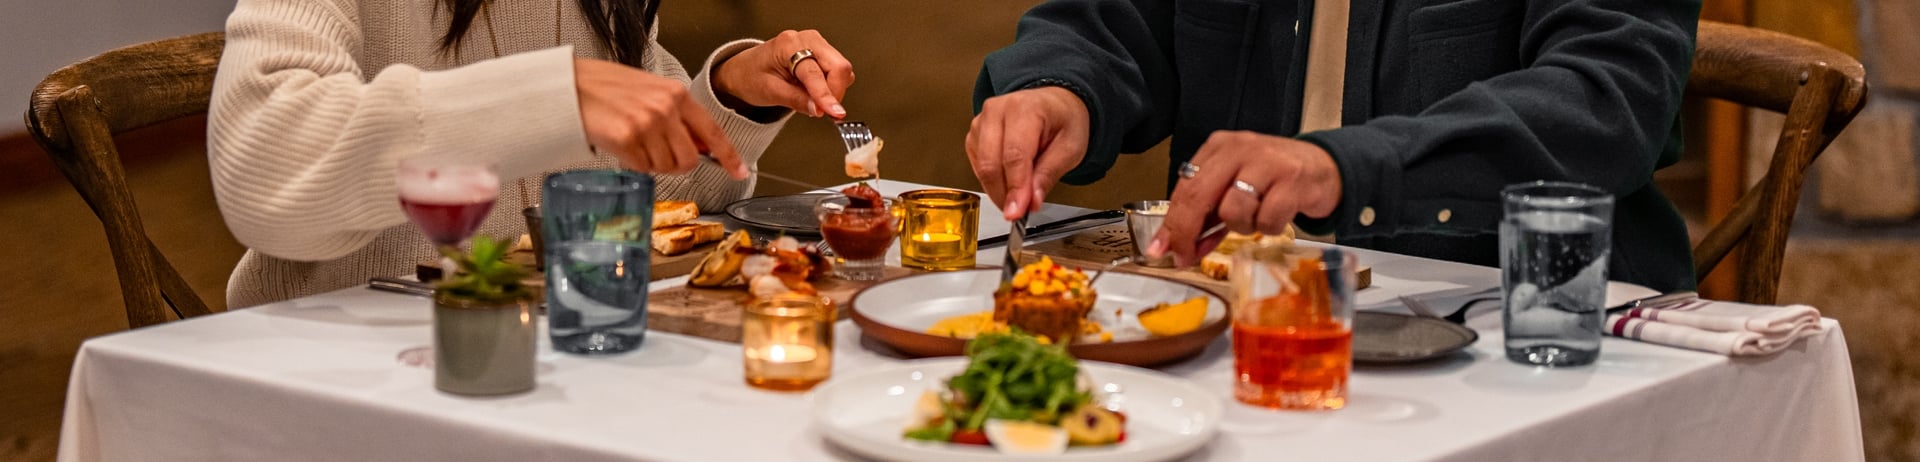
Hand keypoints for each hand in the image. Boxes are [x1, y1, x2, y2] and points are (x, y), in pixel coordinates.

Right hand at [574, 58, 746, 178]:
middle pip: (689, 159)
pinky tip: (621, 145)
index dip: (728, 155)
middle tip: (658, 155)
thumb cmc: (607, 88)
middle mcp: (665, 109)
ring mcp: (647, 125)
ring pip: (665, 167)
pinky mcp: (627, 139)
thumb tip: (700, 145)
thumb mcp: (651, 91)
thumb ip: (677, 115)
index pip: (712, 130)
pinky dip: (633, 163)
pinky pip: (642, 168)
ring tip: (634, 143)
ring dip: (652, 163)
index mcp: (676, 94)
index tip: (739, 171)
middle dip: (677, 165)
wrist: (571, 86)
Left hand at [714, 30, 854, 117]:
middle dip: (834, 92)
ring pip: (841, 70)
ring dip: (833, 90)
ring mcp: (816, 44)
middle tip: (823, 110)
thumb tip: (819, 109)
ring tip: (810, 97)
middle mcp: (806, 39)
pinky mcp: (822, 53)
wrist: (744, 71)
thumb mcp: (769, 91)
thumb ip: (796, 100)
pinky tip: (813, 91)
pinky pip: (838, 72)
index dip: (826, 95)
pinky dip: (831, 86)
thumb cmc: (751, 76)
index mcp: (789, 44)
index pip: (815, 72)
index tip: (834, 112)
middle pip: (839, 66)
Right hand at [965, 86, 1090, 219]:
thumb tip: (1030, 202)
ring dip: (998, 189)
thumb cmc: (1063, 120)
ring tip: (1020, 192)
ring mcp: (982, 121)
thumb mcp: (1070, 148)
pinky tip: (1008, 179)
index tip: (1017, 212)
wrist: (1054, 103)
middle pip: (992, 163)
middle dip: (1004, 194)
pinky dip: (991, 180)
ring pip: (982, 167)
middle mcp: (998, 111)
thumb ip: (1048, 175)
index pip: (1015, 155)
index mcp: (1026, 109)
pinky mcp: (975, 134)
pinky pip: (977, 166)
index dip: (1015, 188)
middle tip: (1019, 211)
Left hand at [1147, 131, 1342, 266]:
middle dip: (1186, 232)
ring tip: (1256, 218)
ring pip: (1233, 210)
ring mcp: (1267, 162)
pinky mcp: (1293, 180)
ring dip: (1241, 227)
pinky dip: (1269, 227)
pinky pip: (1267, 220)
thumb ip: (1209, 214)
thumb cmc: (1274, 180)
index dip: (1171, 223)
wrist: (1325, 167)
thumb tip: (1180, 248)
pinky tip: (1278, 215)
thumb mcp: (1236, 188)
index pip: (1184, 187)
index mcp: (1219, 147)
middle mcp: (1239, 149)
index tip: (1160, 249)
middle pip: (1198, 195)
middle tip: (1186, 255)